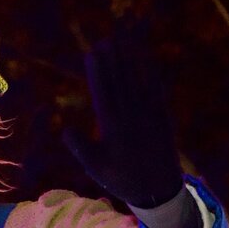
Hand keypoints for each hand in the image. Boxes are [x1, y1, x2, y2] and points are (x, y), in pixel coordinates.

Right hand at [62, 22, 183, 208]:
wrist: (158, 190)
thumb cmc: (121, 179)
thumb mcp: (95, 168)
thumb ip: (80, 147)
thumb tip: (65, 130)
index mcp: (112, 127)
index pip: (103, 91)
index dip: (98, 70)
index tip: (93, 52)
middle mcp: (132, 116)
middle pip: (121, 80)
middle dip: (114, 58)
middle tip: (107, 38)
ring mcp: (149, 114)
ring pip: (139, 80)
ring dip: (132, 59)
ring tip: (125, 41)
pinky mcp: (163, 116)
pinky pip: (157, 89)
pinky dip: (152, 73)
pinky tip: (148, 59)